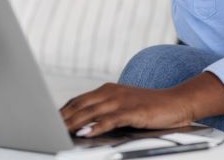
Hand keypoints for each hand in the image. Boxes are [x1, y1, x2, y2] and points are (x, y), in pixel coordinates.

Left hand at [59, 82, 192, 137]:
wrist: (176, 101)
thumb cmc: (148, 107)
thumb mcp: (123, 105)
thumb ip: (105, 111)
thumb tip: (84, 125)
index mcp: (107, 89)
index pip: (78, 100)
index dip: (62, 111)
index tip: (47, 121)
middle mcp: (111, 92)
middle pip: (81, 105)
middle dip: (63, 118)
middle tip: (47, 128)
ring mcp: (122, 101)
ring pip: (92, 112)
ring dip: (74, 123)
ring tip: (60, 132)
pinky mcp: (132, 111)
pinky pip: (111, 119)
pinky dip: (97, 126)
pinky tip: (87, 133)